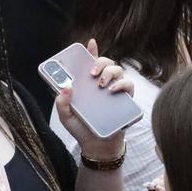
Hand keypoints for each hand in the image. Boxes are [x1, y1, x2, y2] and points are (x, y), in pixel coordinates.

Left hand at [53, 37, 135, 156]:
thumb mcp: (66, 117)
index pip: (90, 63)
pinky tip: (112, 90)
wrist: (98, 147)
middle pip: (106, 63)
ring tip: (100, 84)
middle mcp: (103, 84)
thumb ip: (62, 103)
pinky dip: (122, 84)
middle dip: (99, 62)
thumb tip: (66, 87)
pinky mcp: (126, 100)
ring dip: (109, 72)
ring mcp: (116, 90)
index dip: (91, 51)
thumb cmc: (82, 129)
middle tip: (91, 73)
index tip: (90, 43)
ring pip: (118, 70)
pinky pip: (129, 85)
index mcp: (88, 84)